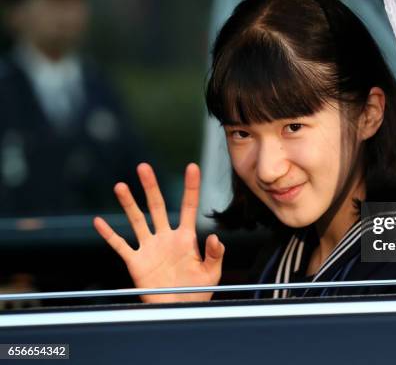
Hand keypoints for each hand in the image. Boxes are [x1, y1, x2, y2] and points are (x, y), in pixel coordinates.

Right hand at [93, 163, 223, 302]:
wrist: (179, 310)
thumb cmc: (197, 292)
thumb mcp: (212, 273)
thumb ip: (215, 255)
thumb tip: (215, 238)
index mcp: (186, 238)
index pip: (189, 206)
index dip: (191, 187)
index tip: (193, 167)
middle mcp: (166, 238)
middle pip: (157, 206)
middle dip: (151, 187)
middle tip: (144, 167)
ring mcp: (150, 248)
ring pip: (137, 220)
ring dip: (128, 204)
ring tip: (121, 186)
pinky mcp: (136, 262)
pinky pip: (120, 245)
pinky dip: (109, 234)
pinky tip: (99, 222)